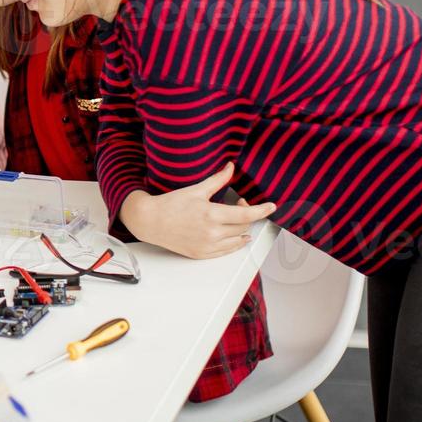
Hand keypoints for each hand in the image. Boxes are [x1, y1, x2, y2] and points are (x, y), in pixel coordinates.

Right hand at [118, 162, 275, 259]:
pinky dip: (235, 243)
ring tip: (236, 220)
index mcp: (211, 214)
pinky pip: (227, 251)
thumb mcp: (196, 190)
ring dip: (242, 229)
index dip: (261, 210)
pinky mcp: (201, 254)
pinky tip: (235, 236)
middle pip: (243, 226)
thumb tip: (230, 167)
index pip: (245, 215)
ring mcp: (207, 246)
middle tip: (238, 204)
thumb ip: (217, 180)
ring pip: (237, 239)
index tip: (271, 207)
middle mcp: (211, 233)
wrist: (150, 221)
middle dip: (246, 215)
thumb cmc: (170, 204)